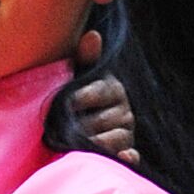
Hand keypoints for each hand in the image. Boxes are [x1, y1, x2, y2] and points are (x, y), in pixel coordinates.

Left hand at [71, 29, 138, 166]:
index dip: (82, 97)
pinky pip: (131, 156)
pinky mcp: (126, 153)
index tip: (66, 102)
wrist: (74, 132)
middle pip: (103, 119)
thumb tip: (92, 35)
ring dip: (95, 143)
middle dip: (82, 125)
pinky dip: (126, 158)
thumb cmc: (76, 101)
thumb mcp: (80, 79)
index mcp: (112, 89)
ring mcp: (126, 133)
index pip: (100, 91)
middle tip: (62, 130)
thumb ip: (86, 60)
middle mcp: (124, 111)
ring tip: (73, 146)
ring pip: (114, 138)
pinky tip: (121, 157)